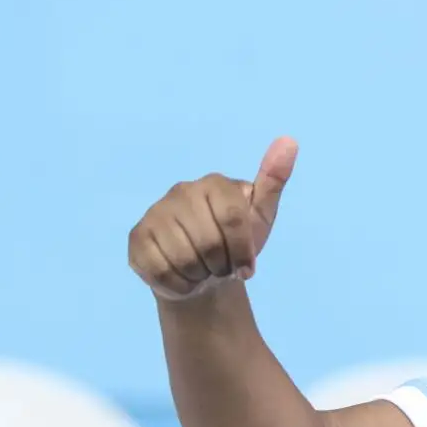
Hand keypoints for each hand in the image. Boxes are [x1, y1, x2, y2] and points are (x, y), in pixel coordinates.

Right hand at [128, 138, 296, 300]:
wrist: (206, 273)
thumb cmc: (236, 243)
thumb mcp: (261, 215)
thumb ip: (273, 181)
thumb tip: (289, 141)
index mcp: (214, 184)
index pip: (234, 219)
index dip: (242, 251)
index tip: (246, 267)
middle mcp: (181, 191)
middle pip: (209, 242)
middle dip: (222, 266)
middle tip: (222, 267)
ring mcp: (156, 212)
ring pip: (184, 258)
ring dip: (201, 276)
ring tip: (203, 270)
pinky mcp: (137, 237)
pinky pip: (161, 270)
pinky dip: (179, 284)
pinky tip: (183, 277)